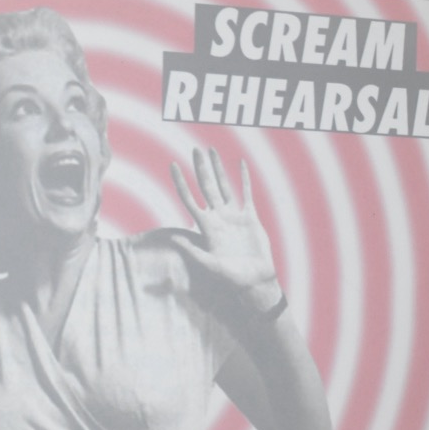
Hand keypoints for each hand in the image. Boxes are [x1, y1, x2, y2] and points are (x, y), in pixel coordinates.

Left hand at [169, 147, 281, 310]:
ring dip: (218, 168)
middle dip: (200, 168)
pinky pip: (246, 193)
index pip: (189, 199)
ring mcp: (233, 216)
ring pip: (224, 185)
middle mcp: (218, 218)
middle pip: (206, 186)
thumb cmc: (232, 278)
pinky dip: (244, 178)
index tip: (173, 166)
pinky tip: (240, 164)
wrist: (255, 280)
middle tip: (195, 149)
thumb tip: (174, 238)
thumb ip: (193, 251)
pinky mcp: (250, 217)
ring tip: (212, 151)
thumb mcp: (210, 265)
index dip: (181, 182)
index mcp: (206, 227)